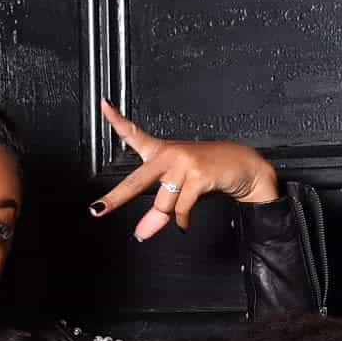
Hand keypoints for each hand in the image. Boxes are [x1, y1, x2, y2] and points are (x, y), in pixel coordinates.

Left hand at [90, 99, 280, 241]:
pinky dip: (182, 220)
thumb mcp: (180, 190)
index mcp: (161, 151)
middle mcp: (169, 154)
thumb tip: (142, 234)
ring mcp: (184, 163)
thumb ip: (158, 211)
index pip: (134, 134)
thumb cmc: (209, 172)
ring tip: (181, 217)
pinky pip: (181, 207)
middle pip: (137, 180)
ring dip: (170, 216)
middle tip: (98, 210)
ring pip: (164, 201)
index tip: (104, 106)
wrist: (243, 166)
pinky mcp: (198, 175)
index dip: (117, 120)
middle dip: (116, 198)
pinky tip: (185, 222)